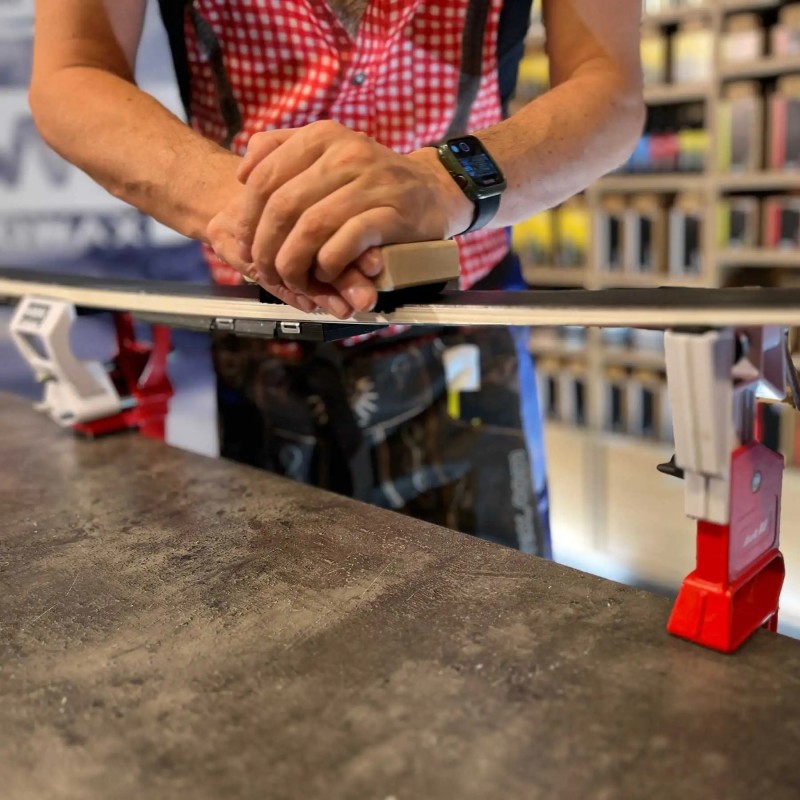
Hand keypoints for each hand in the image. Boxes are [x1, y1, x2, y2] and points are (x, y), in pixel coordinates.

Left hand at [231, 121, 472, 317]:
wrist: (434, 190)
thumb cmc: (372, 179)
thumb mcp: (330, 151)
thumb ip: (283, 150)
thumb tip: (243, 171)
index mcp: (323, 136)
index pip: (265, 177)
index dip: (248, 218)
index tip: (247, 245)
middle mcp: (346, 153)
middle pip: (283, 206)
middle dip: (267, 248)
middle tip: (267, 271)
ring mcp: (371, 183)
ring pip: (311, 227)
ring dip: (294, 263)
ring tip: (293, 280)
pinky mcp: (392, 214)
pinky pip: (344, 243)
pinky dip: (327, 265)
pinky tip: (325, 274)